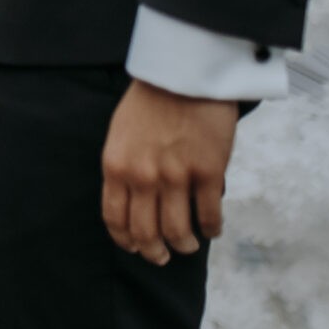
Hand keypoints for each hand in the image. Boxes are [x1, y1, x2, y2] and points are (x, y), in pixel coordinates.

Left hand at [101, 79, 237, 264]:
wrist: (183, 72)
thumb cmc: (150, 100)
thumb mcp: (120, 134)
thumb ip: (123, 168)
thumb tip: (130, 202)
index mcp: (116, 167)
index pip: (115, 220)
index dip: (127, 241)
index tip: (136, 248)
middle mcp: (143, 177)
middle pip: (147, 234)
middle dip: (156, 253)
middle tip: (163, 256)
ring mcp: (176, 176)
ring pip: (178, 232)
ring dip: (184, 245)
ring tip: (189, 245)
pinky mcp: (208, 172)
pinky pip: (209, 215)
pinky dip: (212, 229)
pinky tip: (212, 229)